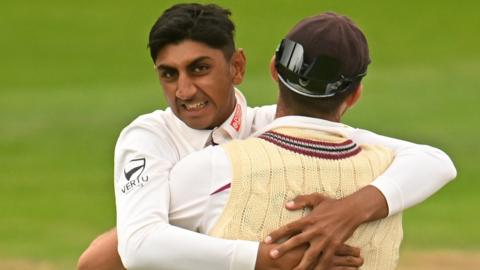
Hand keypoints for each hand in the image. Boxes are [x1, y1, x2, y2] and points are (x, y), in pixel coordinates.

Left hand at [265, 187, 387, 269]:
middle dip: (283, 249)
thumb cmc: (333, 204)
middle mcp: (315, 230)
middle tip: (272, 256)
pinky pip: (326, 260)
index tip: (266, 240)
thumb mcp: (316, 198)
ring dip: (300, 265)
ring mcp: (325, 239)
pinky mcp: (335, 246)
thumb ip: (301, 200)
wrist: (353, 210)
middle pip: (296, 241)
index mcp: (309, 219)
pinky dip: (319, 268)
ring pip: (310, 255)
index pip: (289, 227)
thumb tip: (286, 205)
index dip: (277, 233)